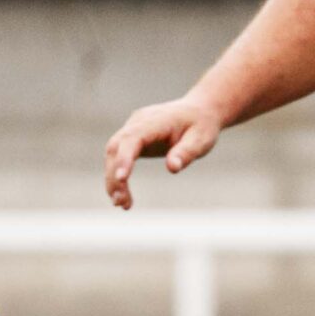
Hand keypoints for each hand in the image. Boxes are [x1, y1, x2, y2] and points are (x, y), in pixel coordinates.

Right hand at [104, 96, 226, 209]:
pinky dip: (117, 176)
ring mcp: (131, 129)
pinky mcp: (130, 139)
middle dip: (114, 175)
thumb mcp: (201, 139)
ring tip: (122, 204)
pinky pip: (117, 157)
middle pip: (115, 148)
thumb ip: (187, 152)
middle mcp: (137, 122)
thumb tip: (172, 168)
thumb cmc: (201, 126)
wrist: (198, 111)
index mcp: (155, 120)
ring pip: (112, 153)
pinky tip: (123, 195)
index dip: (124, 158)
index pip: (132, 138)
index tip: (122, 179)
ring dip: (112, 179)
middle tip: (121, 202)